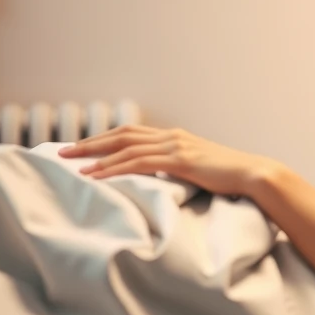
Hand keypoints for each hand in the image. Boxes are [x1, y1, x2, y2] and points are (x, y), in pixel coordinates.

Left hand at [58, 125, 279, 197]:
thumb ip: (178, 169)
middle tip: (62, 151)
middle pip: (121, 134)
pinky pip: (139, 162)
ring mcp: (176, 145)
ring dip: (95, 155)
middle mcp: (172, 136)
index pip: (131, 133)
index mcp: (175, 137)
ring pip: (126, 147)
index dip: (103, 139)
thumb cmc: (229, 177)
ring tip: (71, 164)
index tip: (80, 148)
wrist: (253, 174)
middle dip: (90, 142)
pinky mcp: (179, 159)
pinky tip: (97, 175)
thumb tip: (160, 181)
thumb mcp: (199, 169)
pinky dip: (114, 167)